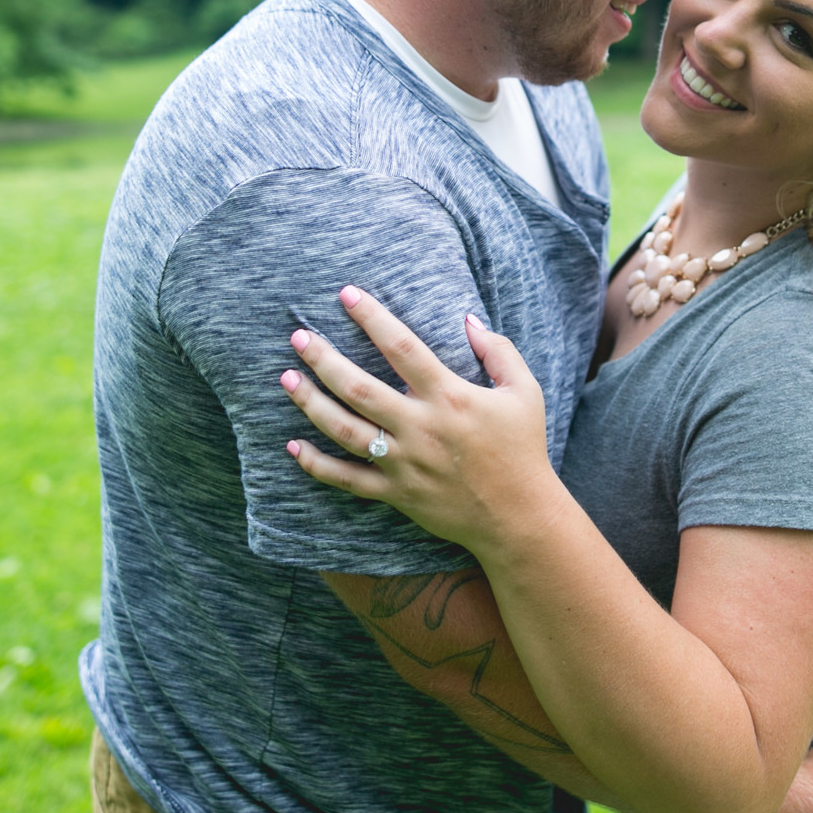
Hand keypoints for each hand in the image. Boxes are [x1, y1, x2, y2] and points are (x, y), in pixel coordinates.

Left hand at [281, 289, 559, 552]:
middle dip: (324, 360)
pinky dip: (317, 465)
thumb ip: (499, 352)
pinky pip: (348, 480)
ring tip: (287, 379)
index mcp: (450, 397)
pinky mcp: (396, 493)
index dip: (372, 318)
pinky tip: (293, 445)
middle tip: (298, 337)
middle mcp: (421, 428)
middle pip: (359, 388)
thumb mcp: (526, 392)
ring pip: (345, 431)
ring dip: (311, 403)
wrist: (519, 517)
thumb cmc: (523, 449)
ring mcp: (404, 463)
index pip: (402, 348)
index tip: (347, 294)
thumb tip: (469, 319)